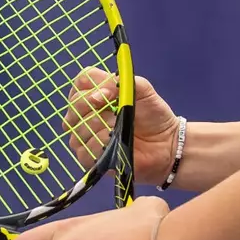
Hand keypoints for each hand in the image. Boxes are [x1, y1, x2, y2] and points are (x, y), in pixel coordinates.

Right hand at [65, 69, 179, 180]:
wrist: (165, 143)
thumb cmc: (153, 115)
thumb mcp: (143, 89)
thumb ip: (122, 82)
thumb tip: (98, 95)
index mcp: (97, 92)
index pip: (82, 82)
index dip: (92, 86)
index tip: (109, 93)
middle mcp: (86, 113)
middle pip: (75, 105)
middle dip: (96, 108)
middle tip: (115, 113)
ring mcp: (85, 135)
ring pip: (80, 128)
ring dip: (103, 128)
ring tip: (120, 130)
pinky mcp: (88, 157)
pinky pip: (85, 149)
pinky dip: (102, 146)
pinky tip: (115, 145)